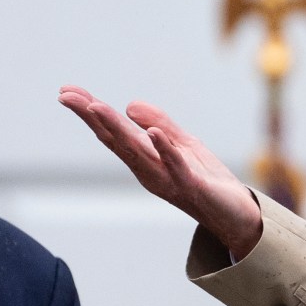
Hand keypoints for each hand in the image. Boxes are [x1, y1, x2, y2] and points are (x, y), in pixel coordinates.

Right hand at [58, 86, 264, 259]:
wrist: (238, 214)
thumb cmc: (207, 180)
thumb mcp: (183, 144)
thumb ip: (159, 124)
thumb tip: (129, 105)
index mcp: (145, 159)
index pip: (112, 132)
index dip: (90, 112)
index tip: (66, 91)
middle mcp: (150, 170)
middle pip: (116, 140)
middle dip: (92, 117)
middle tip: (67, 96)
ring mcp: (169, 179)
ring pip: (138, 151)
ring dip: (117, 129)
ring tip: (96, 107)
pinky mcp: (193, 185)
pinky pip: (176, 166)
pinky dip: (165, 149)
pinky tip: (153, 133)